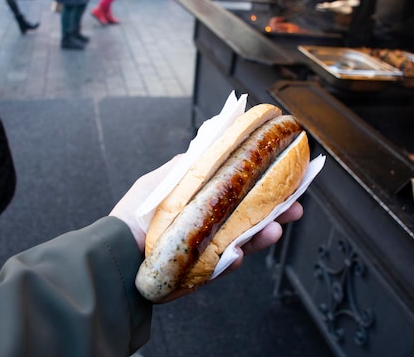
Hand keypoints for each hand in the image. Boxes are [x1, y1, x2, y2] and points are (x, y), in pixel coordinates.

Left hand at [109, 156, 303, 299]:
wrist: (116, 256)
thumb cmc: (134, 216)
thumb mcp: (160, 182)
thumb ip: (188, 166)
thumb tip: (212, 144)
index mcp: (202, 199)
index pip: (239, 190)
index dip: (263, 184)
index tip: (284, 175)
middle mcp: (209, 222)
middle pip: (249, 215)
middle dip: (276, 211)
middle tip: (297, 206)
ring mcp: (209, 246)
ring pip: (244, 239)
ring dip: (264, 233)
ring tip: (279, 227)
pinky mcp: (203, 269)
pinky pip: (224, 264)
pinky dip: (235, 258)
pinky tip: (240, 254)